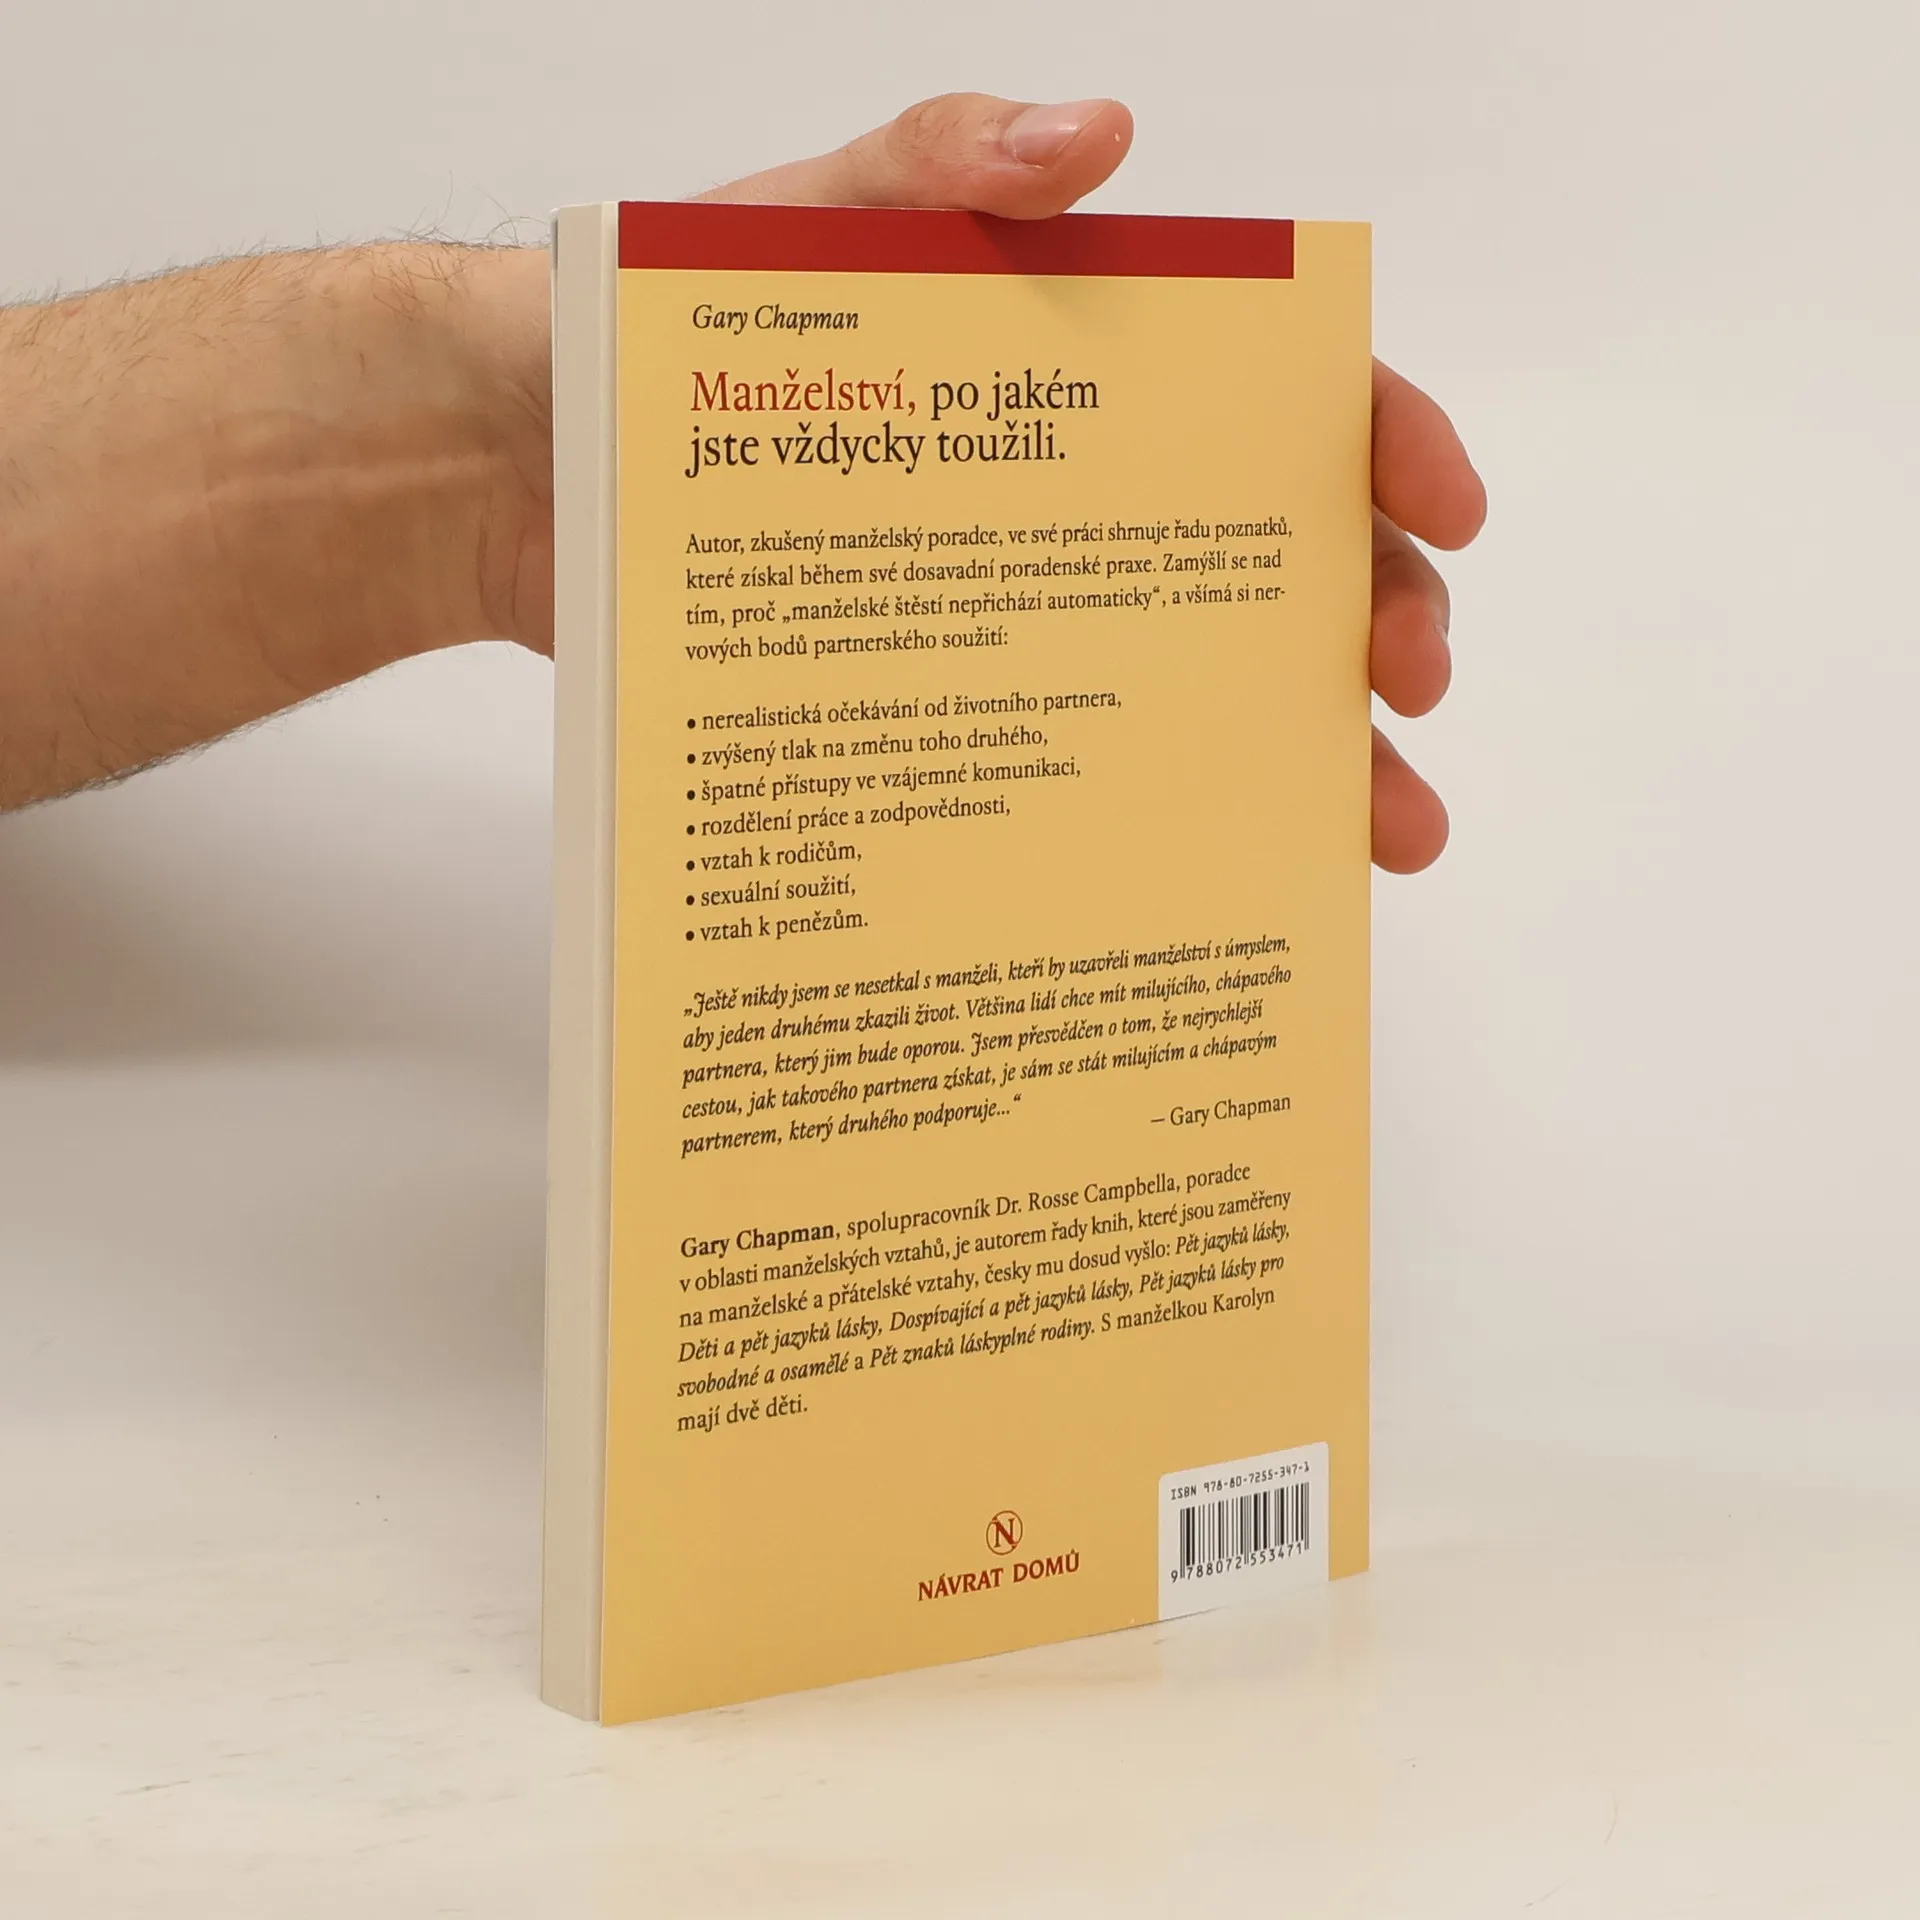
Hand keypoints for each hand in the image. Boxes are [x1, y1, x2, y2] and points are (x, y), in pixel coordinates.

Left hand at [696, 93, 1485, 873]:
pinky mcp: (946, 700)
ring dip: (1305, 748)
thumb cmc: (637, 339)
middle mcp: (1065, 490)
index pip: (1266, 391)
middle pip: (1268, 553)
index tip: (1442, 514)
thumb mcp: (790, 228)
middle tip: (1403, 700)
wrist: (502, 477)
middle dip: (1370, 618)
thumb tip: (1101, 136)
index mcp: (1066, 361)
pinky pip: (1082, 760)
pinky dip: (1166, 812)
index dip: (1377, 443)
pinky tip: (1219, 871)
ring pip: (1199, 678)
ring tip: (1377, 832)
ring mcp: (1015, 605)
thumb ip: (930, 170)